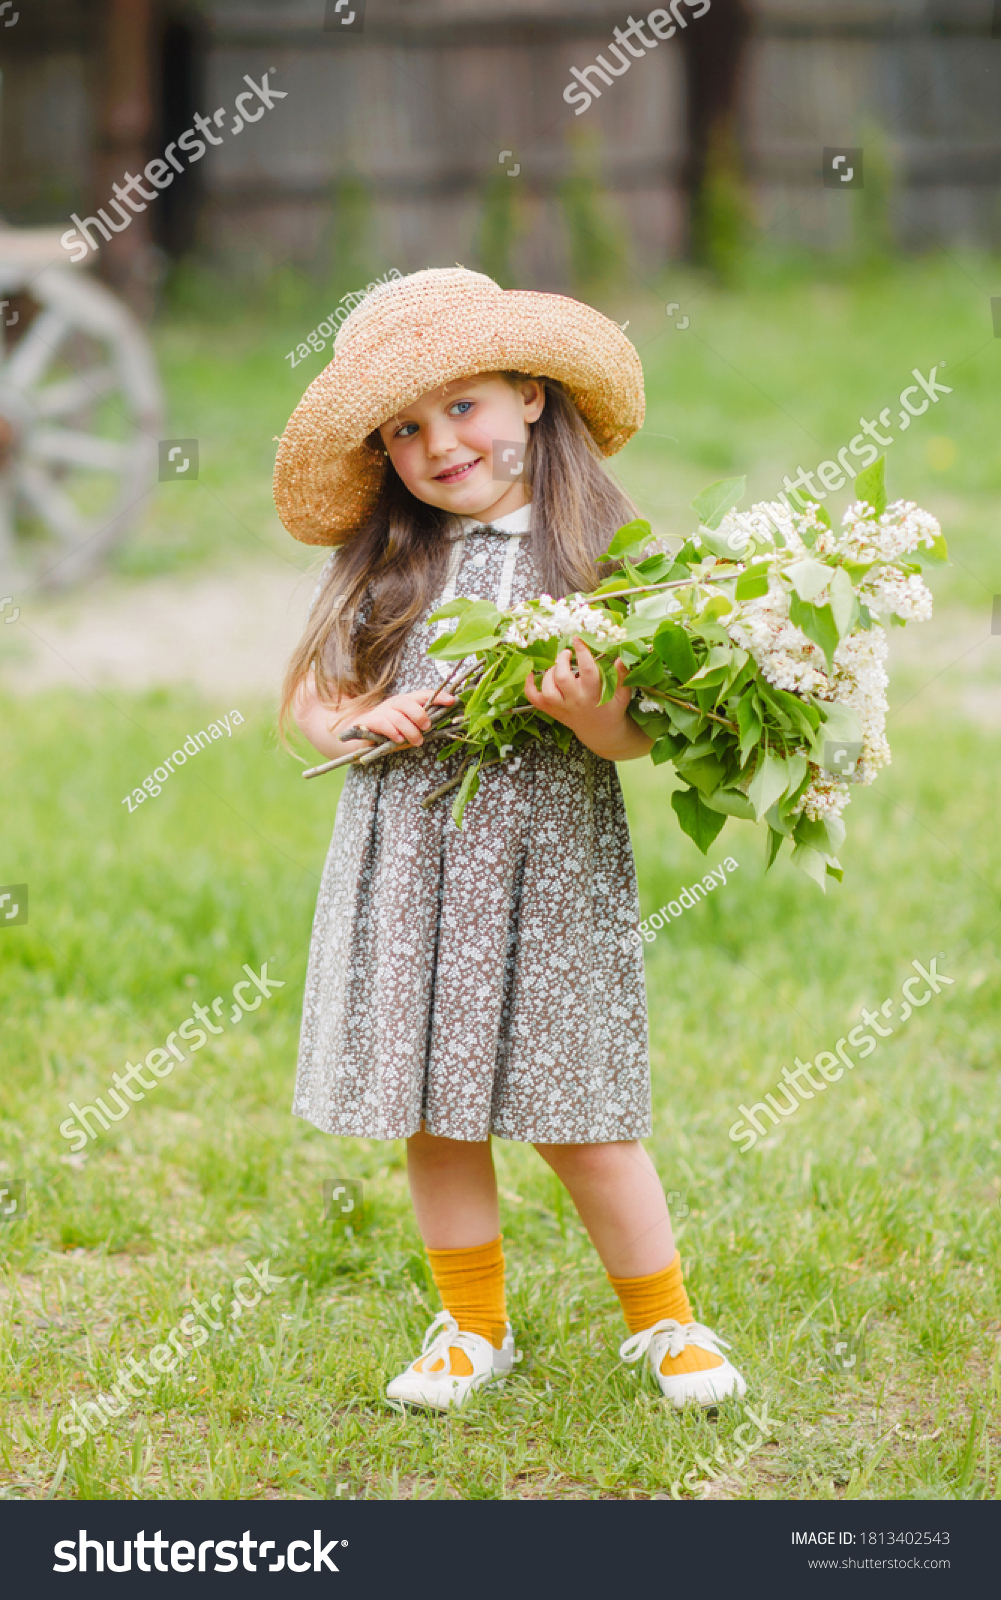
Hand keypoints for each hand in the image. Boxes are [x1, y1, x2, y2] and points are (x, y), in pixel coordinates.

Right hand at [333, 686, 455, 747]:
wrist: (359, 737)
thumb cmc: (390, 734)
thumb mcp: (408, 728)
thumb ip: (421, 725)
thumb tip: (442, 724)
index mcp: (405, 703)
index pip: (423, 695)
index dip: (438, 696)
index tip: (452, 701)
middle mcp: (393, 704)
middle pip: (408, 702)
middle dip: (420, 715)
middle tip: (427, 727)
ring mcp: (380, 712)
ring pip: (397, 716)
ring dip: (410, 730)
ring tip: (416, 742)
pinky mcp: (369, 722)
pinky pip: (383, 724)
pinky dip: (393, 732)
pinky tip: (399, 740)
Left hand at [523, 637, 651, 762]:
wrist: (601, 733)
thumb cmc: (612, 709)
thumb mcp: (622, 694)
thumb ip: (622, 675)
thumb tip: (621, 658)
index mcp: (594, 695)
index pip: (587, 670)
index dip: (582, 652)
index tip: (578, 639)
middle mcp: (576, 701)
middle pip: (562, 678)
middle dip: (561, 661)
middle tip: (566, 653)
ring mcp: (562, 707)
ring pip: (547, 690)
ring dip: (548, 674)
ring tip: (556, 666)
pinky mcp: (552, 711)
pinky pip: (535, 699)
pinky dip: (528, 686)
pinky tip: (530, 674)